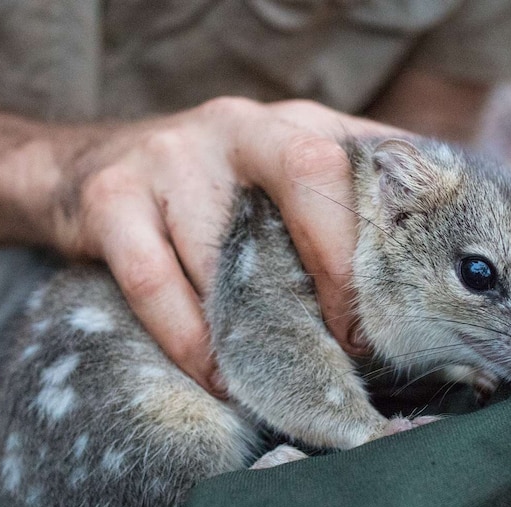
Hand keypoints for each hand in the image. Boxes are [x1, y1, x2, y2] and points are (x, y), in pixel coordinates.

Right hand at [31, 98, 402, 395]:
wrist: (85, 169)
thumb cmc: (209, 193)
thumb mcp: (277, 179)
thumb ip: (343, 200)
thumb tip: (426, 247)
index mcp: (290, 124)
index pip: (358, 161)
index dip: (383, 234)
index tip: (394, 307)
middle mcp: (235, 128)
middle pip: (309, 174)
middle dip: (338, 262)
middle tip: (350, 341)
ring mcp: (169, 159)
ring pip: (225, 248)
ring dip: (257, 324)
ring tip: (287, 377)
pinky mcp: (111, 200)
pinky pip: (154, 281)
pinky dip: (190, 340)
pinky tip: (218, 378)